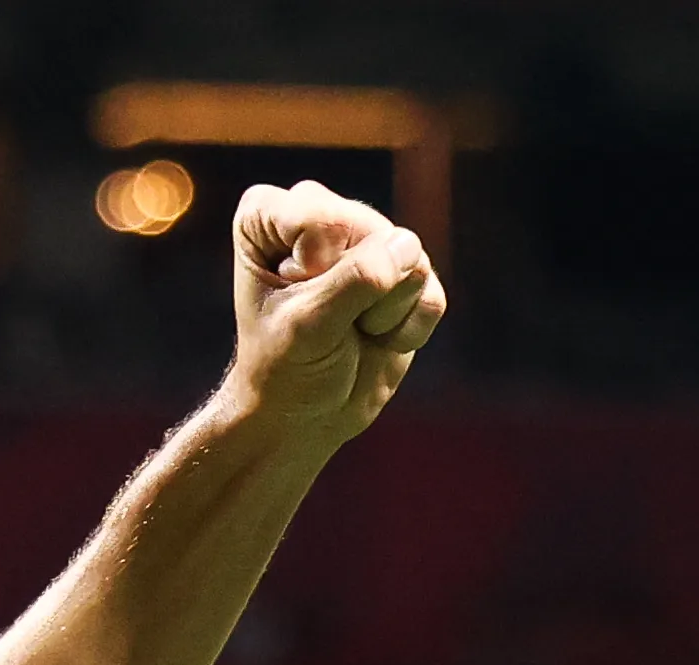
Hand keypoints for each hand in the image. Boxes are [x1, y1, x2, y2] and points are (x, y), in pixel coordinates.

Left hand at [225, 181, 444, 442]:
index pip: (316, 216)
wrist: (304, 414)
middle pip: (371, 233)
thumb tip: (409, 246)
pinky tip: (378, 338)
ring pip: (410, 259)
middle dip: (356, 293)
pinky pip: (430, 293)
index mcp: (268, 215)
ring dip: (383, 313)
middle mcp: (321, 214)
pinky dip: (407, 329)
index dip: (312, 266)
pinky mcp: (408, 270)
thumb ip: (354, 281)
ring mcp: (369, 238)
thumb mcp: (306, 327)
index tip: (290, 302)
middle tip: (325, 324)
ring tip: (351, 330)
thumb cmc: (284, 368)